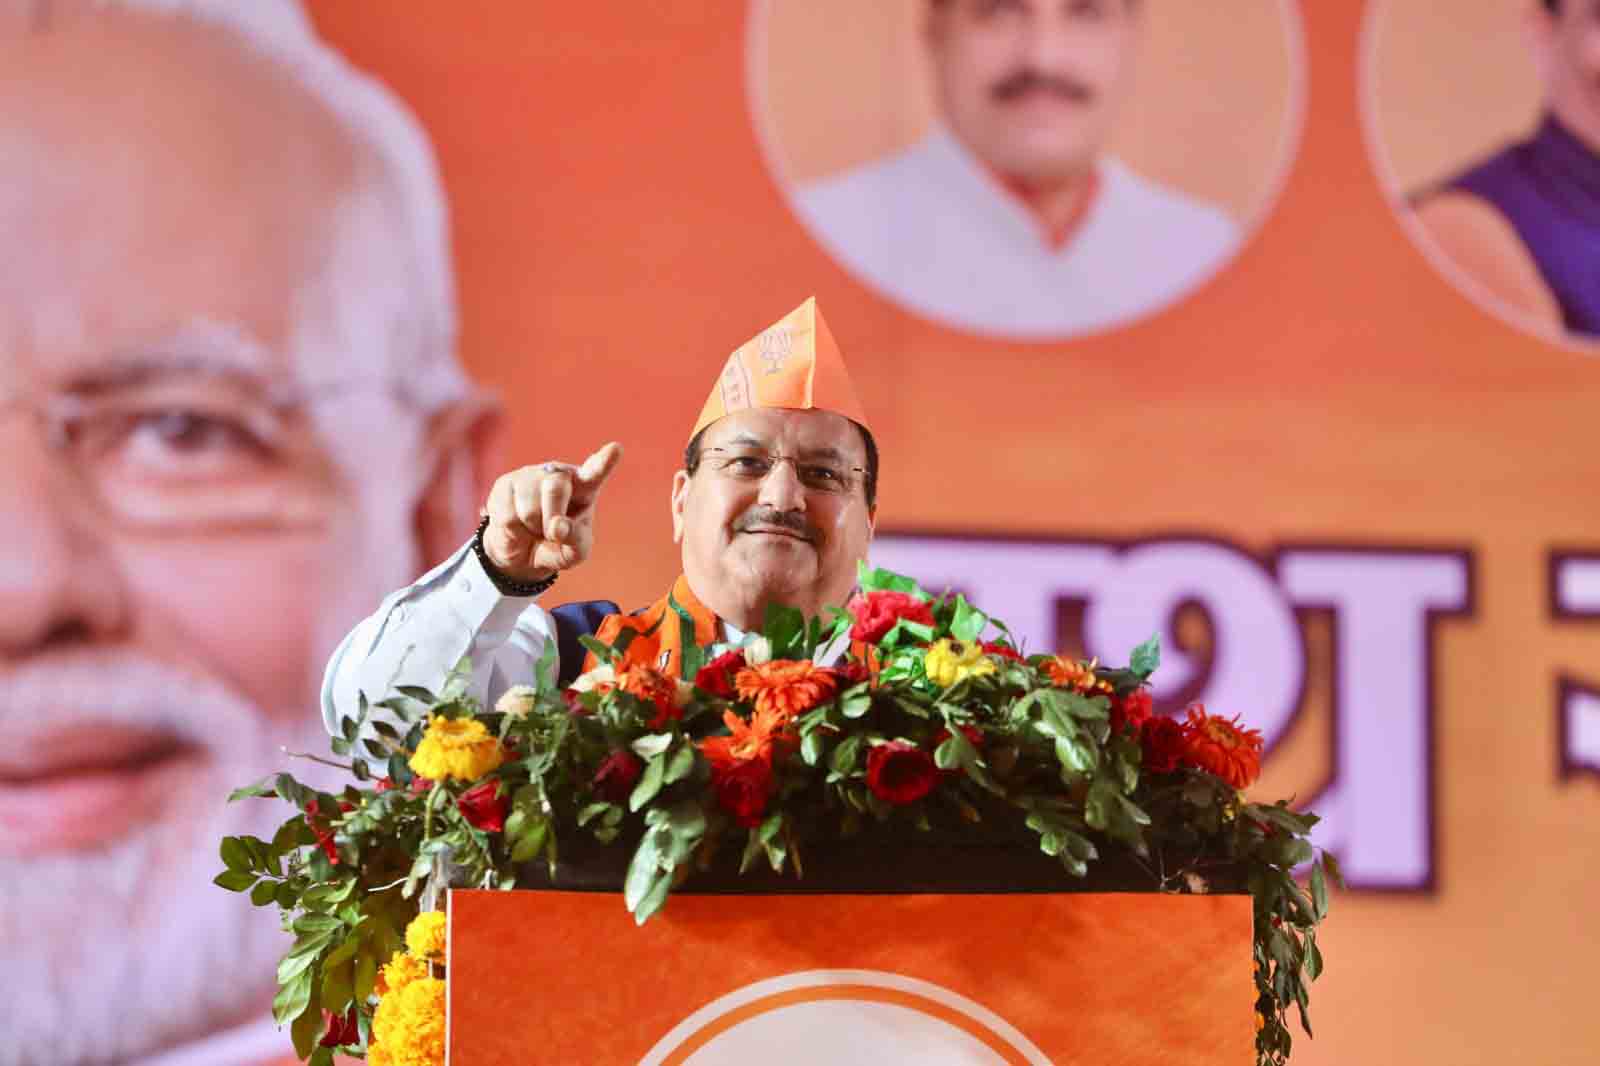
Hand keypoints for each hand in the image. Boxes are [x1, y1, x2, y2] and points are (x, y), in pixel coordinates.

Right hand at [481, 442, 622, 580]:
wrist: (521, 552)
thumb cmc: (557, 545)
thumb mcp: (575, 552)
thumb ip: (575, 541)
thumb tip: (558, 528)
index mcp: (584, 486)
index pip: (595, 471)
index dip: (604, 461)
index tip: (615, 449)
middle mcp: (557, 473)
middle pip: (556, 488)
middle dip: (553, 517)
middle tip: (553, 533)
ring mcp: (530, 475)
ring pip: (530, 507)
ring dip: (533, 527)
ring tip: (534, 526)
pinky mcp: (505, 484)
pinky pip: (508, 514)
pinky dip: (514, 529)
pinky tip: (516, 523)